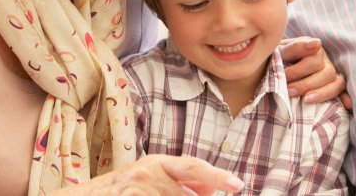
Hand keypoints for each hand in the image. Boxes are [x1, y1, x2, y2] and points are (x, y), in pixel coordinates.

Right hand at [54, 155, 243, 194]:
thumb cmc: (118, 190)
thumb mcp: (149, 180)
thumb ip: (178, 183)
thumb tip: (211, 191)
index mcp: (157, 163)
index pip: (193, 167)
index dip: (216, 176)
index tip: (237, 185)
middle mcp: (148, 172)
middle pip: (186, 194)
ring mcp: (137, 188)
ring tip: (169, 194)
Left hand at [279, 37, 350, 108]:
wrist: (271, 69)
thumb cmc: (274, 59)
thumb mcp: (279, 51)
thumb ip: (295, 47)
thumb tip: (318, 43)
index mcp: (312, 48)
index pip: (314, 58)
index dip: (299, 70)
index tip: (285, 76)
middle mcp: (324, 60)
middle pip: (327, 72)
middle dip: (306, 84)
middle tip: (288, 91)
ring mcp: (329, 74)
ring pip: (337, 83)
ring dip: (322, 93)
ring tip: (305, 100)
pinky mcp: (331, 86)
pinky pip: (342, 92)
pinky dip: (346, 98)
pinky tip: (348, 105)